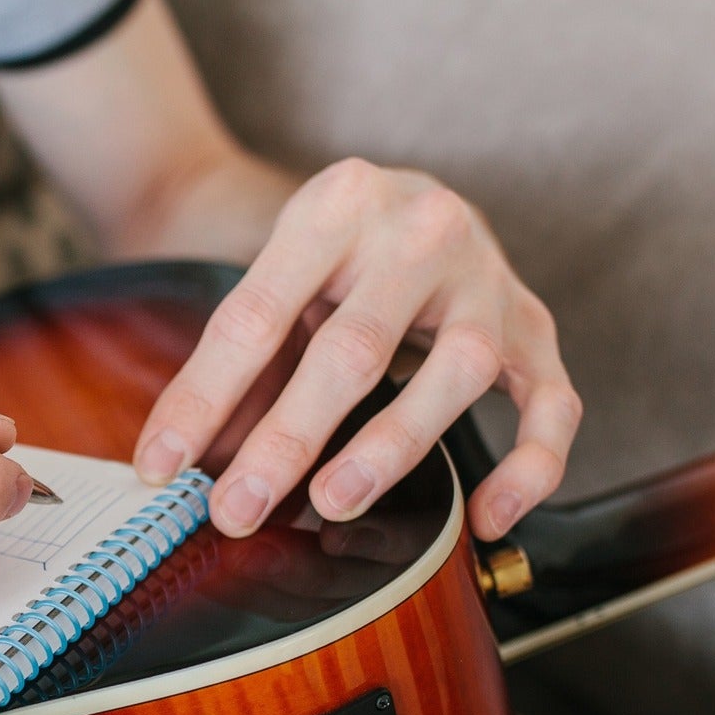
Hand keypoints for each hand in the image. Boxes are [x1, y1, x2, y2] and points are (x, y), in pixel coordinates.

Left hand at [132, 158, 580, 540]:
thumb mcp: (271, 282)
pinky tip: (484, 517)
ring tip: (332, 506)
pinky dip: (529, 468)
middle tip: (237, 509)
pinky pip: (553, 402)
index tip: (161, 468)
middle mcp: (423, 231)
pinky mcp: (536, 324)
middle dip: (287, 440)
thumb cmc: (329, 259)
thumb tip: (172, 463)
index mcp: (336, 205)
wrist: (406, 197)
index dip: (202, 399)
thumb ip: (230, 366)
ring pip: (458, 371)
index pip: (256, 317)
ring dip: (391, 449)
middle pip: (353, 349)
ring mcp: (489, 277)